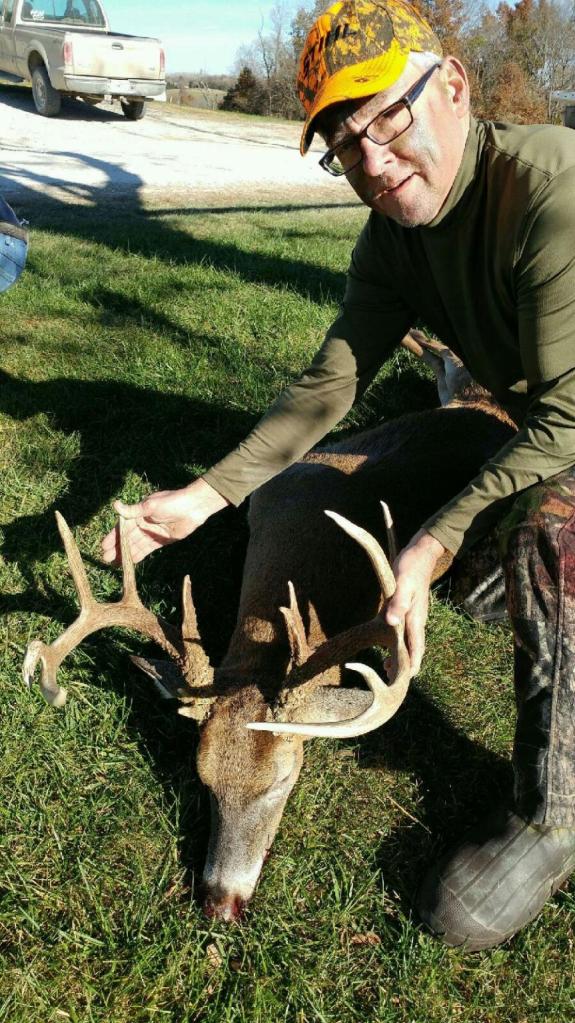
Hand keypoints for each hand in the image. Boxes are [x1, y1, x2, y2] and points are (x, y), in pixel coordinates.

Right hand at [101, 478, 229, 565]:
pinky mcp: (161, 540)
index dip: (113, 537)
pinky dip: (139, 555)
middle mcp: (143, 523)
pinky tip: (131, 562)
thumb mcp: (151, 505)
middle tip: (105, 559)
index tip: (103, 546)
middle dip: (117, 548)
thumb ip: (133, 510)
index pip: (122, 527)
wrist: (194, 507)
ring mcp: (152, 532)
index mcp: (138, 513)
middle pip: (128, 538)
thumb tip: (115, 504)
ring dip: (126, 554)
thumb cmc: (172, 502)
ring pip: (136, 545)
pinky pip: (147, 549)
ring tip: (115, 564)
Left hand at [384, 529, 446, 677]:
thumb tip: (391, 623)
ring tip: (386, 668)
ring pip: (408, 643)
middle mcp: (416, 622)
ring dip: (399, 657)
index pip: (416, 649)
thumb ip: (397, 604)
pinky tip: (386, 648)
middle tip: (391, 680)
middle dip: (404, 666)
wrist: (419, 555)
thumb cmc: (409, 569)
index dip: (412, 665)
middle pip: (413, 650)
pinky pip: (403, 634)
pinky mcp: (407, 611)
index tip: (405, 680)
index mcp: (415, 619)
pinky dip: (396, 645)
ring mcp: (412, 617)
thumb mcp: (401, 584)